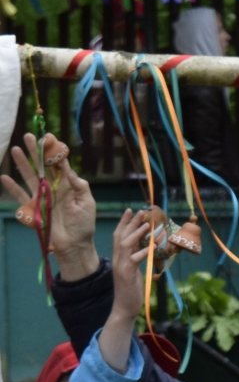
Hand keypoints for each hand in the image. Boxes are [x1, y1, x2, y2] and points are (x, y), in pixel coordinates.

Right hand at [1, 132, 98, 277]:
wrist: (74, 245)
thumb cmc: (84, 224)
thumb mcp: (87, 202)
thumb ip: (79, 185)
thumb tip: (69, 170)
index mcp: (68, 185)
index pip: (59, 165)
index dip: (54, 152)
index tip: (48, 138)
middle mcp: (53, 189)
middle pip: (42, 167)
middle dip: (35, 152)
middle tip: (29, 136)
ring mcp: (41, 198)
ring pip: (30, 177)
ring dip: (22, 164)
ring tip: (16, 149)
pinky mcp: (32, 209)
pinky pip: (20, 196)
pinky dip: (12, 187)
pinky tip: (4, 176)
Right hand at [108, 209, 152, 322]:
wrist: (125, 307)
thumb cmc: (131, 289)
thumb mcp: (134, 270)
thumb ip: (136, 258)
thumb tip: (144, 247)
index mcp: (119, 258)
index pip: (119, 236)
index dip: (124, 222)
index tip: (130, 210)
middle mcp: (118, 260)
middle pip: (121, 236)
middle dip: (130, 223)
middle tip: (140, 211)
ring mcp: (121, 267)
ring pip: (125, 245)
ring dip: (136, 234)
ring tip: (146, 224)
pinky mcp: (127, 275)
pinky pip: (133, 261)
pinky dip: (142, 253)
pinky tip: (150, 247)